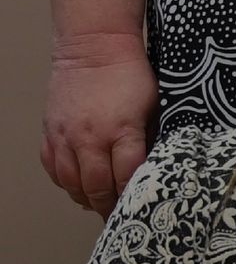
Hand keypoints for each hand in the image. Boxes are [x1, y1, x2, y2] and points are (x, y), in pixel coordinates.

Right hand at [42, 34, 157, 215]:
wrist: (94, 47)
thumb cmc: (130, 74)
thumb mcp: (155, 106)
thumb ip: (152, 137)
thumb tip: (157, 165)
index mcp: (122, 130)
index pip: (127, 176)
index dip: (134, 195)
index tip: (142, 206)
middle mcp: (90, 137)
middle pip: (96, 186)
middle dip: (108, 205)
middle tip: (119, 216)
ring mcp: (66, 136)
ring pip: (71, 182)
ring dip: (85, 197)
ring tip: (99, 205)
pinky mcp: (51, 131)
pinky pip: (53, 167)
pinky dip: (65, 181)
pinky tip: (78, 186)